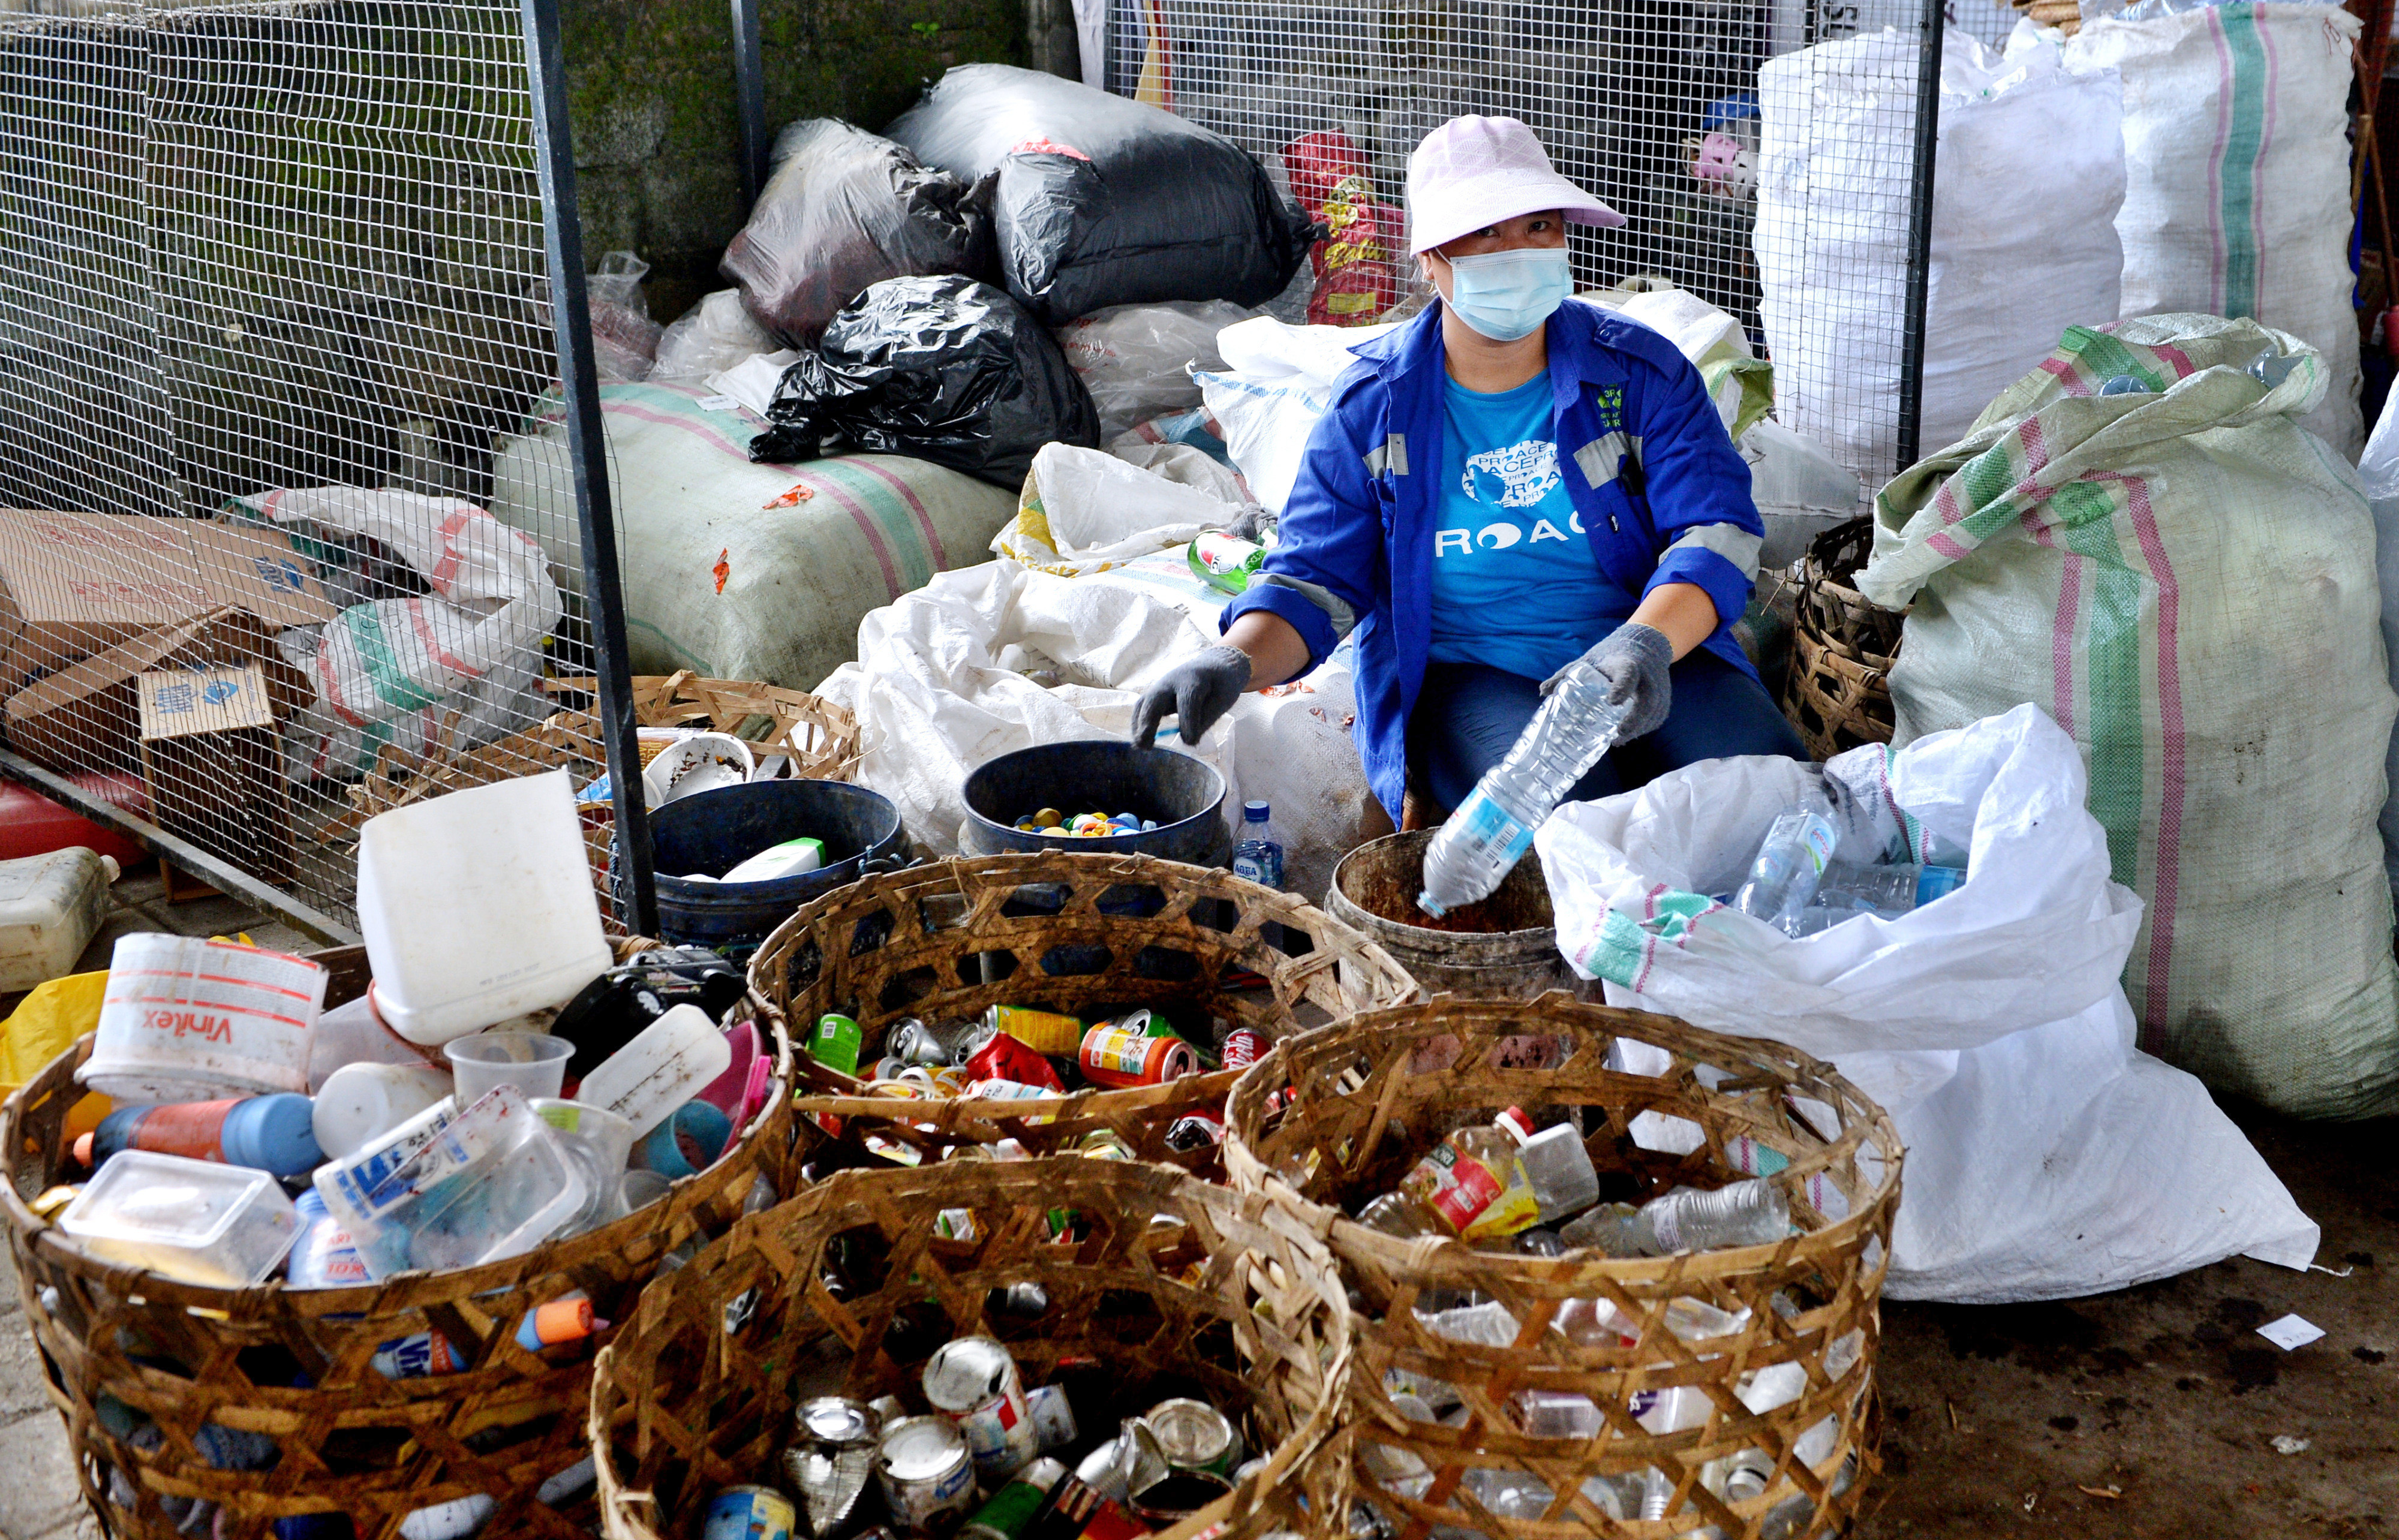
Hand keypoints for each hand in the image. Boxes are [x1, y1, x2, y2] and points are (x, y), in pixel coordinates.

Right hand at [1130, 645, 1252, 746]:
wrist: (1213, 664)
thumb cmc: (1221, 683)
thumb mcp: (1222, 700)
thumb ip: (1206, 719)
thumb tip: (1189, 741)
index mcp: (1194, 679)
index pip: (1187, 700)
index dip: (1188, 722)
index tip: (1190, 742)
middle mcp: (1172, 680)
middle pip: (1155, 700)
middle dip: (1149, 722)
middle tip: (1147, 745)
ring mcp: (1160, 685)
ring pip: (1143, 703)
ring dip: (1138, 725)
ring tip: (1140, 746)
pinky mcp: (1155, 693)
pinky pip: (1142, 707)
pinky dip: (1138, 723)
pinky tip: (1139, 740)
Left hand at [1545, 621, 1672, 738]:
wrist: (1645, 645)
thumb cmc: (1611, 655)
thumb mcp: (1588, 660)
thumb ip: (1566, 675)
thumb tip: (1542, 692)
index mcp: (1626, 663)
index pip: (1627, 674)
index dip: (1621, 688)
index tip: (1611, 702)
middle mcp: (1647, 675)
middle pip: (1647, 700)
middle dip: (1635, 719)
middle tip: (1617, 734)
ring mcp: (1658, 687)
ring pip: (1654, 711)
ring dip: (1639, 727)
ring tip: (1619, 738)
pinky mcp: (1664, 697)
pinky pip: (1658, 716)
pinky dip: (1646, 727)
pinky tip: (1632, 734)